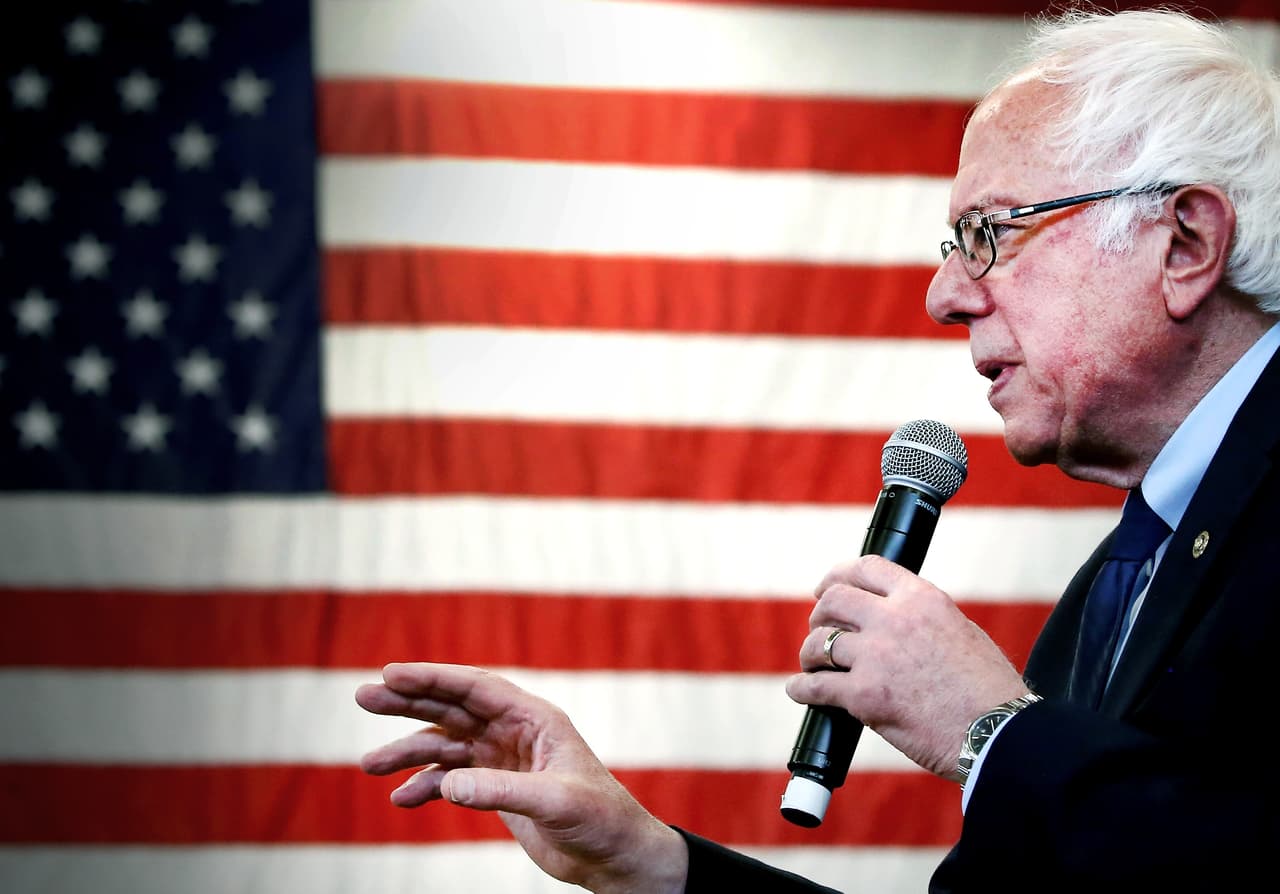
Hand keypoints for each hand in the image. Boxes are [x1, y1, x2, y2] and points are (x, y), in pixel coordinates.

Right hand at [355, 662, 687, 893]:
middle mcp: (515, 732)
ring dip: (408, 751)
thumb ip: (501, 792)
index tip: (391, 673)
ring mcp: (502, 760)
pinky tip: (401, 799)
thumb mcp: (556, 801)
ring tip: (369, 764)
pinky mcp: (496, 789)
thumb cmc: (601, 819)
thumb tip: (448, 784)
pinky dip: (424, 787)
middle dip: (408, 702)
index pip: (476, 688)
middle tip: (363, 697)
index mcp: (535, 719)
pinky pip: (450, 780)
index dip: (434, 678)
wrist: (615, 858)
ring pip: (445, 745)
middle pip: (452, 708)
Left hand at [785, 555, 1029, 779]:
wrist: (998, 734)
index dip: (837, 575)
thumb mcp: (960, 630)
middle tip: (819, 629)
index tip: (826, 586)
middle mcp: (895, 620)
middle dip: (819, 614)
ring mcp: (876, 657)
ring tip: (814, 665)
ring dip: (811, 654)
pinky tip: (801, 690)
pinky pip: (815, 686)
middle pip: (833, 600)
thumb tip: (890, 618)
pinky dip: (802, 689)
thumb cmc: (987, 691)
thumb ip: (922, 618)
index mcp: (921, 598)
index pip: (867, 567)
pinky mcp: (865, 696)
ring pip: (819, 643)